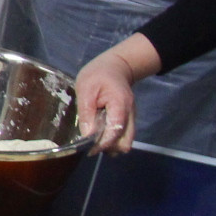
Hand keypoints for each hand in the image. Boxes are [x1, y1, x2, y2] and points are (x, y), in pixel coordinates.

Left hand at [74, 37, 155, 153]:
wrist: (115, 67)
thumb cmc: (97, 75)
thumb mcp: (85, 89)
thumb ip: (87, 112)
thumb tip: (87, 135)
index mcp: (120, 105)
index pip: (116, 131)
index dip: (103, 144)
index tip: (89, 149)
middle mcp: (130, 114)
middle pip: (125, 143)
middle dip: (109, 148)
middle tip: (91, 146)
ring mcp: (131, 118)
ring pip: (125, 142)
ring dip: (111, 145)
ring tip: (94, 139)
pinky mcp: (127, 120)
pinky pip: (122, 136)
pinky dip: (112, 139)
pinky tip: (99, 133)